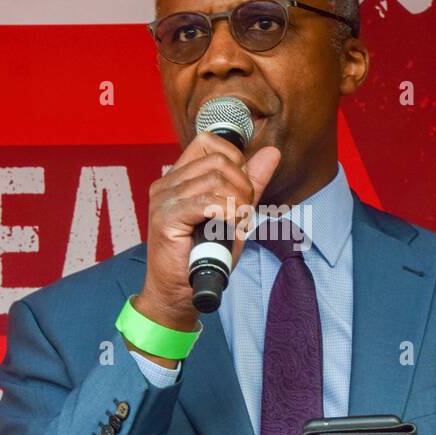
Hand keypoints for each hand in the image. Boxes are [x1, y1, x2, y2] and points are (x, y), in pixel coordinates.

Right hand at [130, 133, 279, 354]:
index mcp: (179, 178)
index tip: (241, 188)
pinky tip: (227, 227)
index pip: (208, 141)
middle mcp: (167, 183)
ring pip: (216, 178)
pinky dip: (227, 213)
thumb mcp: (234, 213)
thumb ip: (250, 183)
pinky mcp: (166, 218)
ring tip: (234, 223)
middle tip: (242, 212)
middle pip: (217, 159)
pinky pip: (207, 201)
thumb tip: (271, 153)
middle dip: (243, 184)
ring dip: (237, 202)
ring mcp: (164, 199)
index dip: (234, 158)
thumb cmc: (203, 256)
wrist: (179, 293)